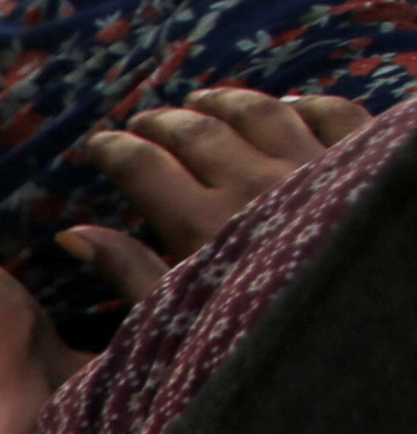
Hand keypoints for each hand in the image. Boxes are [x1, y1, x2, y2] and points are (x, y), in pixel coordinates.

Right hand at [67, 88, 378, 304]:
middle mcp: (252, 183)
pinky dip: (304, 103)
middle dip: (163, 121)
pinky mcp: (361, 159)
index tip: (98, 142)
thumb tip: (72, 235)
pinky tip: (288, 104)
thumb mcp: (178, 318)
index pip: (144, 169)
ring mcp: (311, 164)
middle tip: (143, 119)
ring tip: (202, 99)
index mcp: (201, 224)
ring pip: (259, 113)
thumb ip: (129, 273)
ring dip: (224, 101)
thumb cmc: (256, 335)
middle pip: (198, 133)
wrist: (360, 325)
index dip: (115, 149)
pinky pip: (330, 112)